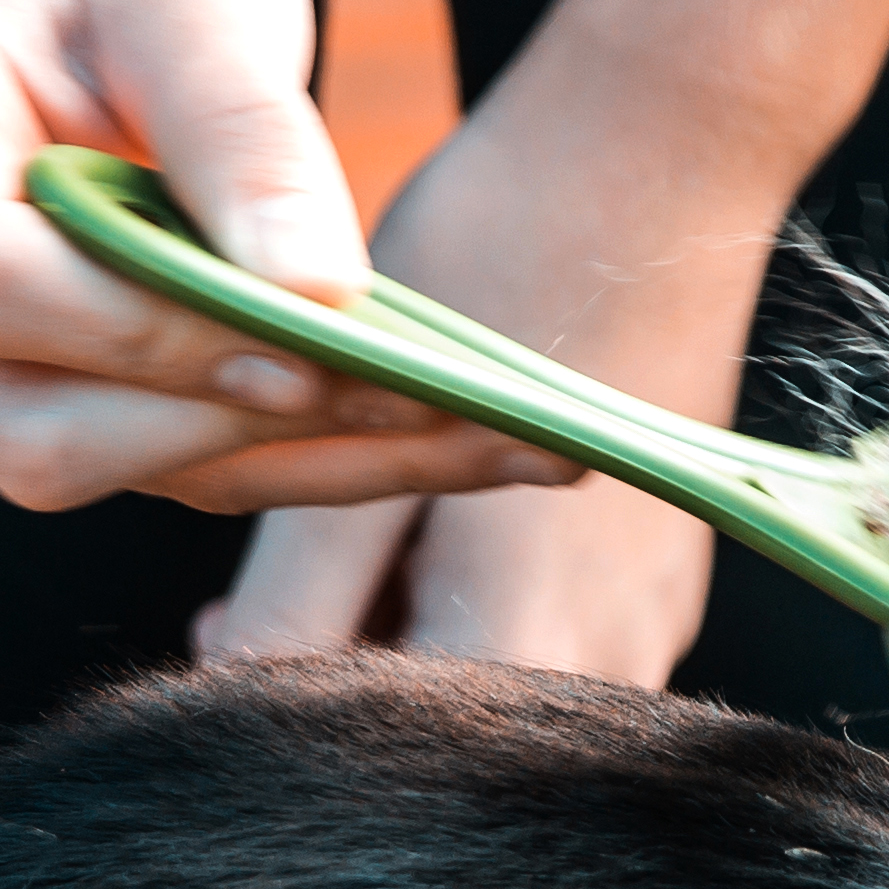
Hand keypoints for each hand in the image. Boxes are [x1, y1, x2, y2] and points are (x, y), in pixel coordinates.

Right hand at [0, 0, 581, 517]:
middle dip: (235, 424)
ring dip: (300, 464)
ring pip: (98, 470)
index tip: (315, 336)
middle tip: (455, 410)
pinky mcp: (22, 399)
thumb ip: (240, 126)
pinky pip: (156, 461)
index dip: (138, 333)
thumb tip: (317, 296)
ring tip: (505, 440)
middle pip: (26, 428)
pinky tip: (457, 435)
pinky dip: (302, 455)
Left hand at [199, 59, 787, 688]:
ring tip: (345, 520)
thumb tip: (230, 683)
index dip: (291, 699)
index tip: (229, 620)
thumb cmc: (500, 260)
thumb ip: (298, 579)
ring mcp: (648, 612)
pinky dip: (461, 581)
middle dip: (344, 654)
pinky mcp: (658, 565)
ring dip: (398, 616)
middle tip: (272, 560)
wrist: (659, 149)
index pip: (387, 739)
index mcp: (526, 635)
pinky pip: (539, 617)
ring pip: (485, 666)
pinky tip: (424, 500)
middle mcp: (611, 652)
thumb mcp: (364, 424)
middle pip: (441, 713)